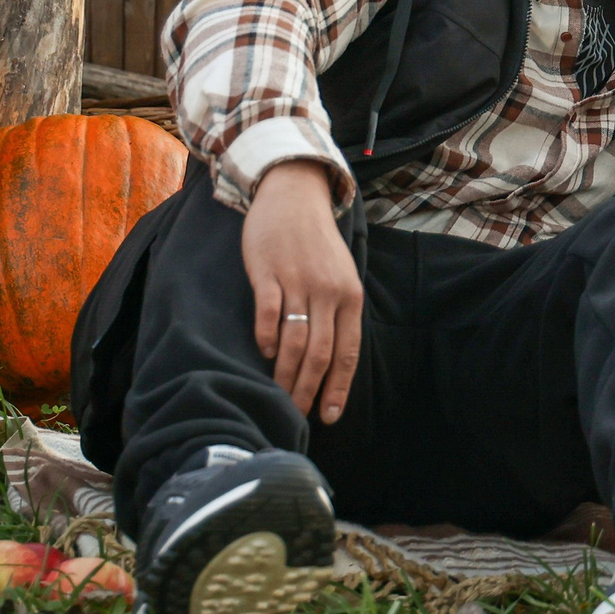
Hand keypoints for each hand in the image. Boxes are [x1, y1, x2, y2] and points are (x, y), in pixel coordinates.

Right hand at [240, 159, 363, 424]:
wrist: (293, 196)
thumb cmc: (317, 245)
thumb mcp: (340, 277)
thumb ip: (339, 314)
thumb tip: (332, 364)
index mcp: (350, 296)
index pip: (347, 352)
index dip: (337, 387)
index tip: (329, 416)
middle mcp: (328, 291)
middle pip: (320, 353)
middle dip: (308, 390)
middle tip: (296, 414)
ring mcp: (297, 281)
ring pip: (294, 340)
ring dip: (285, 374)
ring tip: (278, 395)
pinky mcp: (268, 271)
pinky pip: (268, 313)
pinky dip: (266, 338)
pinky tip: (264, 353)